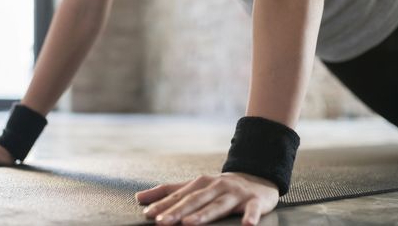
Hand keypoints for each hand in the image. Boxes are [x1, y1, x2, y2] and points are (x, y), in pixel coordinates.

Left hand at [135, 171, 279, 224]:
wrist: (258, 177)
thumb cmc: (222, 186)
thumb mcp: (196, 187)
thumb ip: (170, 192)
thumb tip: (140, 197)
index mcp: (201, 184)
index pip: (179, 195)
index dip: (163, 204)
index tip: (148, 214)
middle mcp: (216, 186)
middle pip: (195, 200)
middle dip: (178, 211)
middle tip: (162, 222)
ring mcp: (236, 193)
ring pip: (218, 205)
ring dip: (204, 214)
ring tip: (190, 224)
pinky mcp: (255, 200)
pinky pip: (253, 209)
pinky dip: (250, 216)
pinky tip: (247, 225)